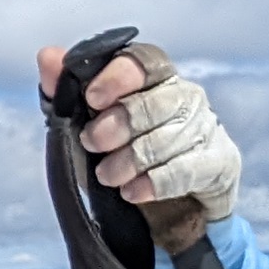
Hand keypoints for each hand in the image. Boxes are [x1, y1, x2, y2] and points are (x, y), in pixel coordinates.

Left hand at [33, 39, 239, 249]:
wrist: (159, 212)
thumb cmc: (117, 156)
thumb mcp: (81, 128)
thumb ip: (63, 93)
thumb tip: (48, 56)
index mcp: (152, 78)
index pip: (143, 61)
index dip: (118, 76)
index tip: (93, 98)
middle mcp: (184, 95)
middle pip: (155, 100)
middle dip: (118, 124)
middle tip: (92, 143)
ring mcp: (206, 127)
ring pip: (169, 137)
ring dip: (131, 159)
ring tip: (108, 176)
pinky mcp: (220, 161)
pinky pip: (188, 168)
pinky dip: (155, 182)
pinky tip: (132, 191)